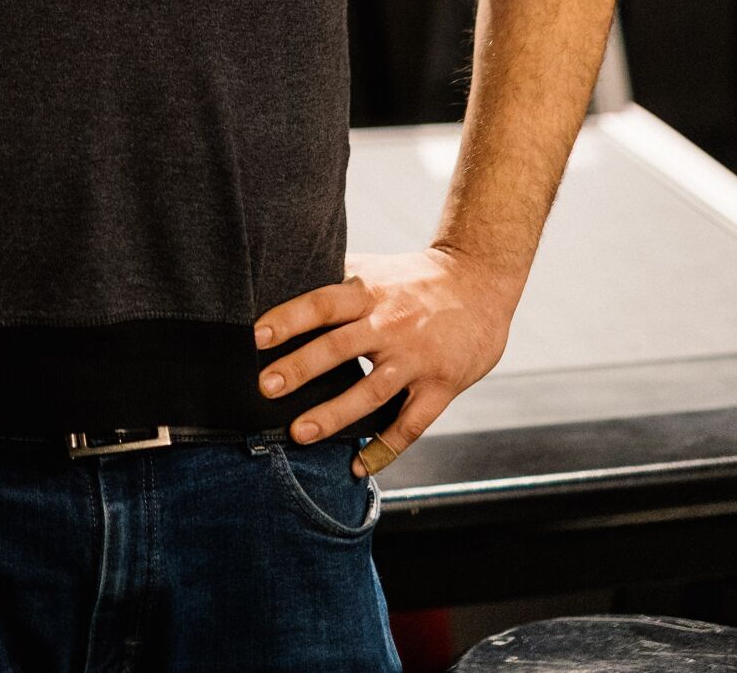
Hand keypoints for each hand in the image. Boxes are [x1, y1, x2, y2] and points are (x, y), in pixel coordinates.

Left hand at [252, 245, 519, 473]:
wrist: (480, 281)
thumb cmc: (414, 278)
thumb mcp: (375, 269)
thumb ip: (335, 280)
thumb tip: (281, 282)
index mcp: (369, 291)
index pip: (323, 303)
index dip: (290, 318)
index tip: (257, 335)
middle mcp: (390, 324)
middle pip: (339, 347)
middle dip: (300, 368)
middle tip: (264, 388)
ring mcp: (416, 358)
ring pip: (371, 392)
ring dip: (333, 415)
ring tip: (298, 434)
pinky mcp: (441, 386)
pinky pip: (410, 425)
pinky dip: (383, 449)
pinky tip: (357, 466)